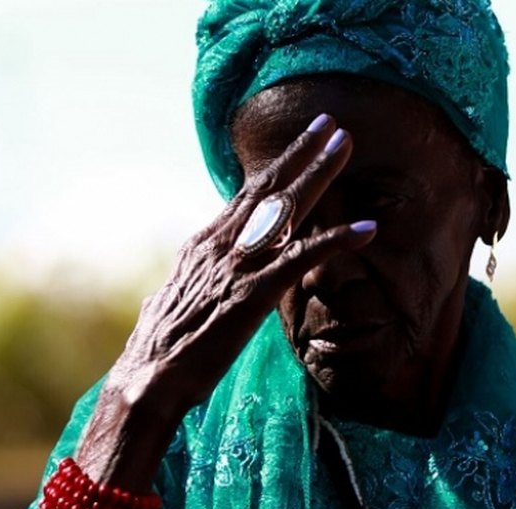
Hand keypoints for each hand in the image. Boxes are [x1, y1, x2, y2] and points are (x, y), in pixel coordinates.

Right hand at [77, 115, 375, 489]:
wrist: (149, 377)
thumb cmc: (162, 345)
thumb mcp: (177, 295)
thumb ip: (198, 274)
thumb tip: (199, 267)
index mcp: (205, 244)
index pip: (245, 196)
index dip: (276, 167)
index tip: (299, 145)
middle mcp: (221, 243)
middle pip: (267, 188)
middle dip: (300, 152)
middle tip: (330, 124)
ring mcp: (237, 265)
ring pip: (284, 208)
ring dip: (318, 174)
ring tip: (345, 145)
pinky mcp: (252, 293)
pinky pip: (301, 258)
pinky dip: (336, 240)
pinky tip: (366, 229)